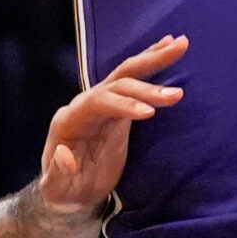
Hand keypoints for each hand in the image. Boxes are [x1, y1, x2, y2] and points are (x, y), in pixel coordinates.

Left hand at [38, 37, 186, 216]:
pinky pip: (135, 80)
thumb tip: (64, 155)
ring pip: (127, 73)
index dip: (123, 105)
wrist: (70, 190)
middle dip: (146, 82)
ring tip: (180, 45)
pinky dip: (153, 62)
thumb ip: (56, 176)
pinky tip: (170, 47)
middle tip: (176, 93)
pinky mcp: (118, 107)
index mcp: (68, 121)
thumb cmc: (62, 192)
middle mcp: (84, 105)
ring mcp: (102, 103)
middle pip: (115, 82)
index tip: (150, 113)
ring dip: (153, 59)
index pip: (97, 103)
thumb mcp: (56, 192)